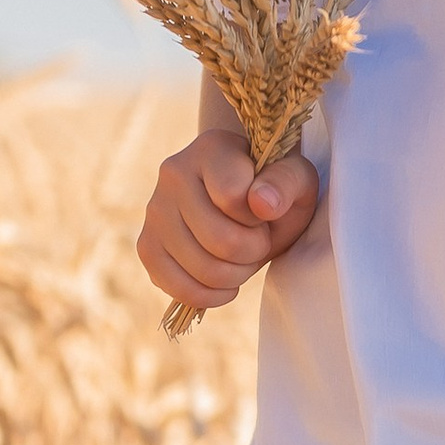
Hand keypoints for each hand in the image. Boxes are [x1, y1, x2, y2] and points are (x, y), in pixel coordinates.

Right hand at [137, 130, 320, 315]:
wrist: (246, 199)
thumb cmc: (275, 189)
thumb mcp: (297, 180)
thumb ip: (287, 183)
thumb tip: (261, 204)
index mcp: (211, 148)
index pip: (232, 197)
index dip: (258, 218)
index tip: (265, 212)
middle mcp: (173, 173)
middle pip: (220, 240)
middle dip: (253, 251)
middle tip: (258, 240)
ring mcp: (155, 211)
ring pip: (202, 268)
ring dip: (236, 275)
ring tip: (242, 257)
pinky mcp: (147, 246)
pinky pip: (176, 288)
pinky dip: (209, 295)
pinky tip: (225, 282)